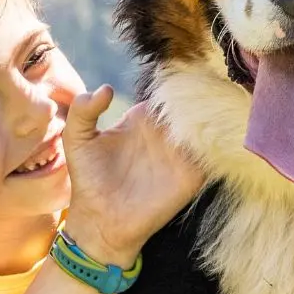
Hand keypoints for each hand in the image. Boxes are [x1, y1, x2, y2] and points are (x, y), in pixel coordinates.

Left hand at [60, 87, 204, 265]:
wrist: (101, 222)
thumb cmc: (87, 179)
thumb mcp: (77, 139)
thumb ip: (83, 110)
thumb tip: (107, 88)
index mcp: (143, 118)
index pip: (166, 91)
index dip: (175, 81)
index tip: (181, 72)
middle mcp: (166, 132)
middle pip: (192, 104)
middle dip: (199, 94)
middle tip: (203, 86)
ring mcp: (181, 154)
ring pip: (207, 126)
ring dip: (211, 116)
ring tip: (207, 108)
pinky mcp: (193, 175)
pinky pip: (213, 154)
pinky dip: (216, 143)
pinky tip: (209, 134)